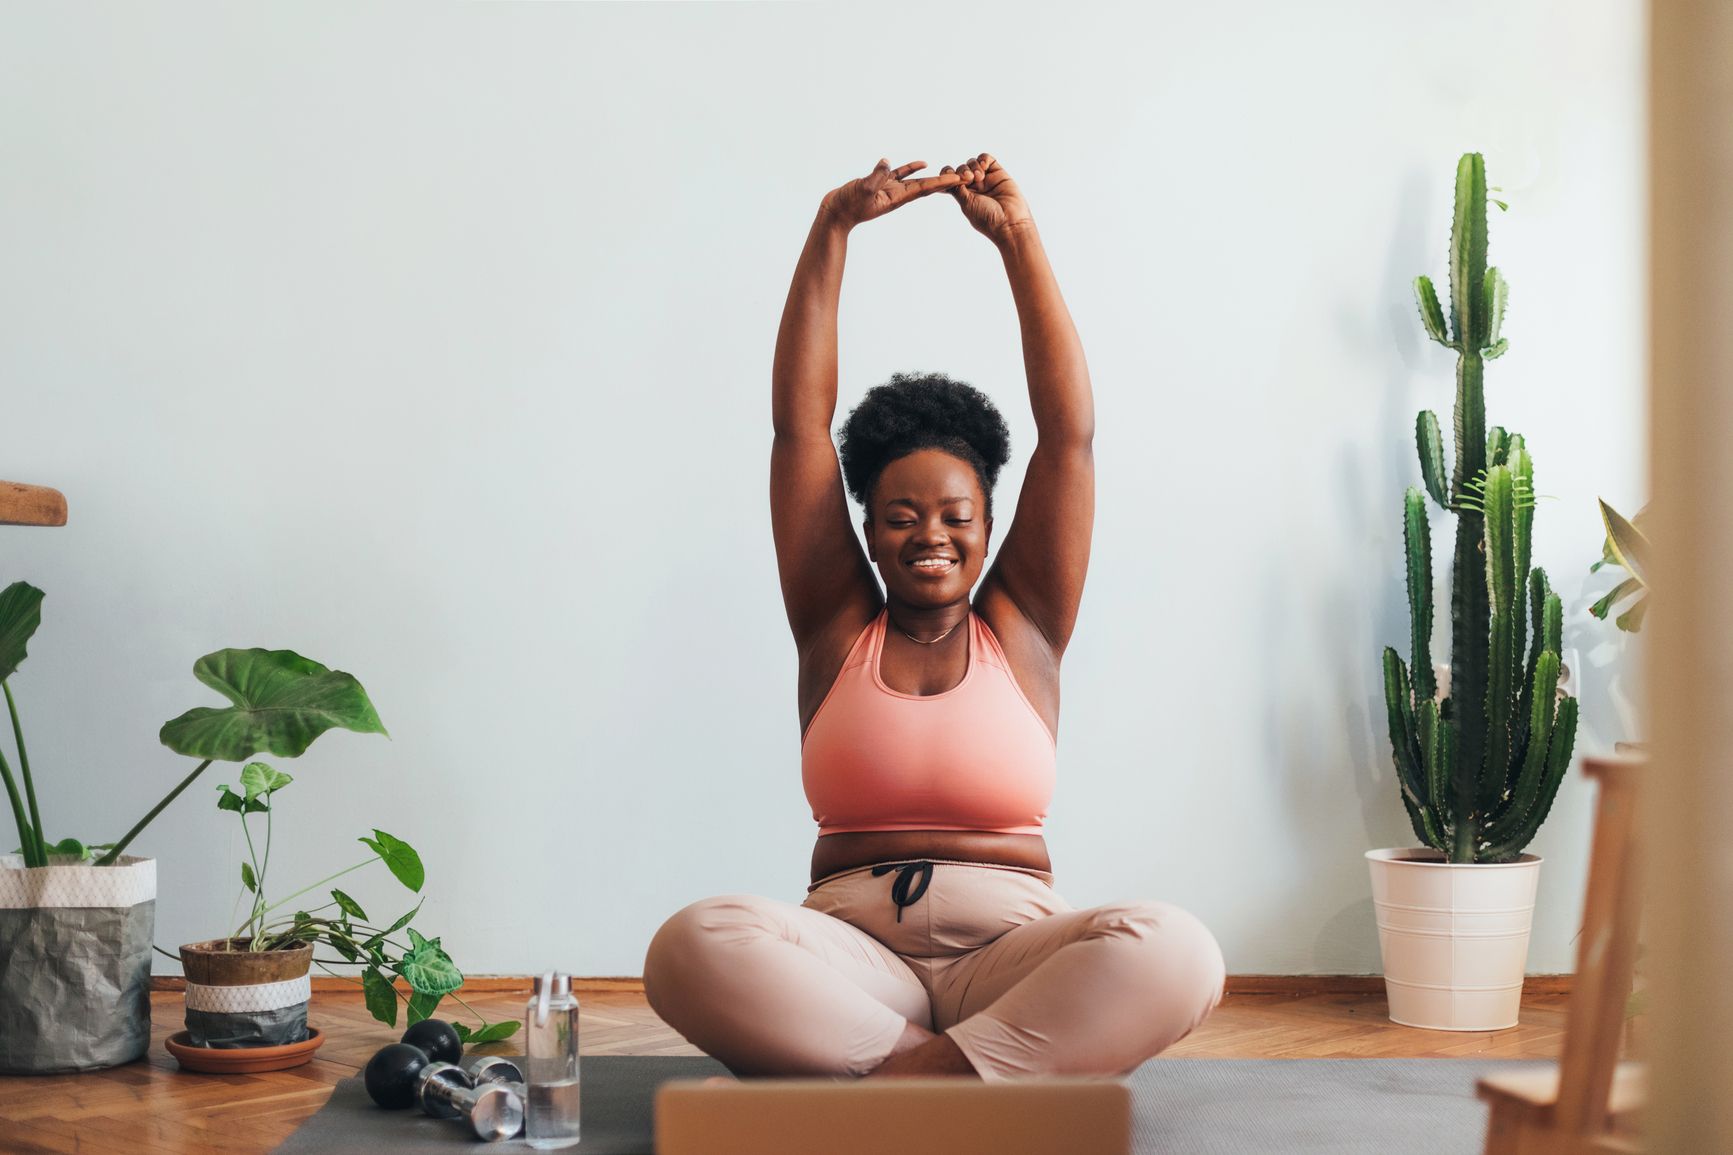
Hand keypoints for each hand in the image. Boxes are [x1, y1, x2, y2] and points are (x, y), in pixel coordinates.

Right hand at [820, 158, 962, 229]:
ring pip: (917, 181)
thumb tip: (887, 162)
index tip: (962, 179)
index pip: (926, 188)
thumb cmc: (847, 205)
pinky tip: (922, 163)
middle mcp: (898, 195)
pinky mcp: (881, 184)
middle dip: (947, 182)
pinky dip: (912, 169)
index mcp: (897, 197)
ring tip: (951, 172)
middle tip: (967, 177)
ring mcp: (890, 190)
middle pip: (928, 187)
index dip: (944, 183)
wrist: (836, 213)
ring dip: (934, 177)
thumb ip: (875, 177)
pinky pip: (901, 175)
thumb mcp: (862, 190)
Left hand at [941, 153, 1032, 243]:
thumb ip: (957, 188)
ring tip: (979, 176)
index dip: (947, 174)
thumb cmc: (987, 218)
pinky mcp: (998, 173)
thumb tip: (949, 177)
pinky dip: (983, 159)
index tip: (949, 176)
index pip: (951, 180)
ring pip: (973, 163)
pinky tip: (984, 166)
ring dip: (973, 166)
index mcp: (964, 196)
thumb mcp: (966, 203)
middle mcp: (975, 187)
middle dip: (962, 171)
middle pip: (961, 169)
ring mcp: (987, 180)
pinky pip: (987, 159)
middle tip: (968, 178)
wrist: (1010, 222)